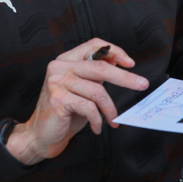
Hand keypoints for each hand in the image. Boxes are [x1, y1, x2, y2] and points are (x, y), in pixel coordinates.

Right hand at [5, 39, 148, 164]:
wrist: (41, 136)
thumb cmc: (65, 114)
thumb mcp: (83, 89)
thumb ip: (95, 75)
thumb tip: (119, 62)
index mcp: (66, 60)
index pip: (93, 45)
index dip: (115, 51)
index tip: (130, 62)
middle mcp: (59, 67)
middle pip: (100, 67)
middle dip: (125, 77)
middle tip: (142, 84)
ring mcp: (56, 82)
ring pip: (97, 91)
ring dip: (110, 109)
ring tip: (113, 120)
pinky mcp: (58, 99)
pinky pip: (89, 107)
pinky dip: (97, 120)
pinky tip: (96, 127)